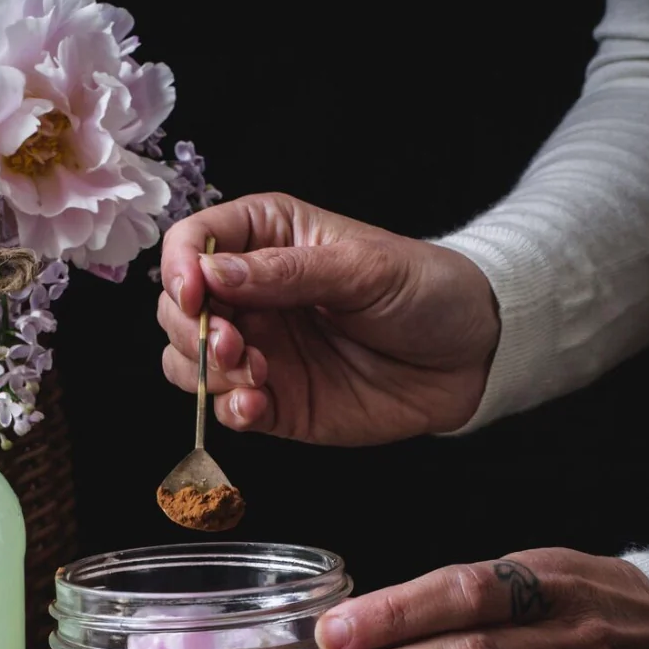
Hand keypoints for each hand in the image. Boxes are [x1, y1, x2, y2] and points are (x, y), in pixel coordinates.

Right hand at [158, 192, 500, 443]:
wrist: (471, 355)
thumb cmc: (424, 290)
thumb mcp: (363, 268)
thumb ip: (286, 272)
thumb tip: (213, 273)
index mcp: (267, 238)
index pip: (193, 242)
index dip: (180, 267)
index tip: (195, 294)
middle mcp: (251, 294)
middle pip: (177, 308)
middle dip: (191, 329)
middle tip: (234, 343)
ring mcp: (258, 349)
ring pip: (187, 362)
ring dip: (204, 372)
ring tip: (251, 375)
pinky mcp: (274, 401)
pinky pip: (226, 409)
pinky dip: (229, 411)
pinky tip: (255, 406)